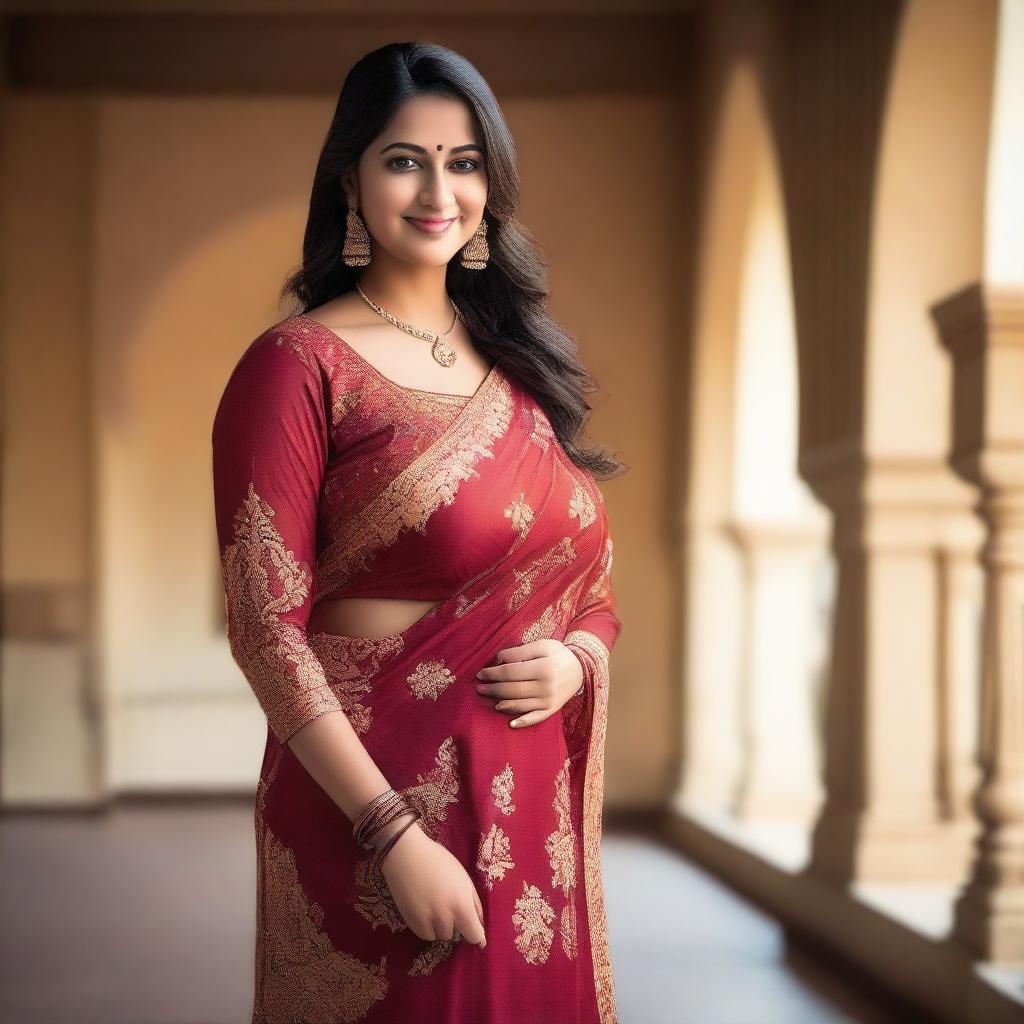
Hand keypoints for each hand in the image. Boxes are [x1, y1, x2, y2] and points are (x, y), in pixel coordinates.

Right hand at [380, 820, 486, 946]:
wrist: (406, 854)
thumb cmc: (438, 860)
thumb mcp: (463, 877)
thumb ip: (474, 903)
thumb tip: (479, 924)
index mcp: (462, 905)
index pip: (474, 936)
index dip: (475, 932)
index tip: (472, 927)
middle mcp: (446, 917)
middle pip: (456, 935)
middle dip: (455, 923)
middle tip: (448, 903)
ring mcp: (427, 921)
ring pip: (441, 936)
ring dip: (441, 926)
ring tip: (435, 905)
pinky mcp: (411, 922)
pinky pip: (425, 935)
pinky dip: (427, 927)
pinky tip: (424, 909)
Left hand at [475, 639, 584, 728]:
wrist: (581, 669)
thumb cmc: (558, 655)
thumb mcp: (542, 646)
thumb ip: (521, 652)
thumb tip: (500, 659)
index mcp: (543, 668)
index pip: (510, 672)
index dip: (493, 673)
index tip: (481, 673)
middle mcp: (546, 686)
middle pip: (512, 690)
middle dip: (493, 689)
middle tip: (479, 688)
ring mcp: (549, 700)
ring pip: (520, 704)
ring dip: (502, 703)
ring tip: (489, 699)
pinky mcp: (552, 709)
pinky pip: (536, 718)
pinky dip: (523, 722)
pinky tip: (510, 723)